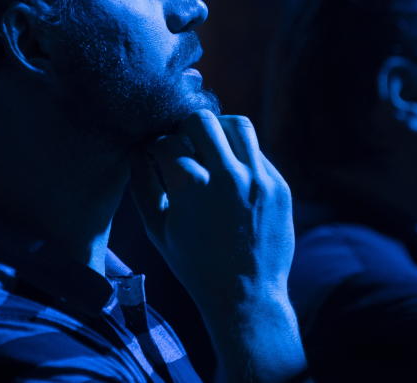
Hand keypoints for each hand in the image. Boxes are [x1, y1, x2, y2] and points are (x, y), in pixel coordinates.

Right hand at [130, 109, 305, 381]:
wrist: (245, 295)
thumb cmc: (194, 266)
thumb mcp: (158, 229)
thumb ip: (142, 186)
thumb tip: (136, 153)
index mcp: (192, 187)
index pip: (167, 142)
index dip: (155, 146)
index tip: (155, 153)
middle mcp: (229, 176)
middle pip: (202, 120)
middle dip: (185, 127)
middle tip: (183, 143)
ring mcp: (259, 179)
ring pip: (239, 125)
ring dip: (220, 130)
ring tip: (211, 147)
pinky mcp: (280, 186)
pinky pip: (258, 153)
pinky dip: (241, 157)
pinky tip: (232, 175)